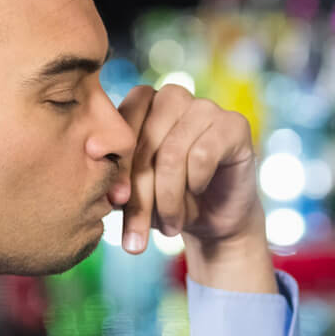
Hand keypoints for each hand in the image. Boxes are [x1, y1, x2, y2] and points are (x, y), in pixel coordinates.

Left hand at [116, 84, 259, 253]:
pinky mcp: (234, 124)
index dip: (116, 169)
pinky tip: (197, 193)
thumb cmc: (167, 201)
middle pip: (144, 145)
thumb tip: (101, 187)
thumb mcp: (133, 194)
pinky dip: (195, 184)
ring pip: (171, 153)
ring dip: (168, 200)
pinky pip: (202, 155)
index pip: (120, 129)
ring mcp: (205, 106)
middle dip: (139, 197)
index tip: (113, 202)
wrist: (213, 220)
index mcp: (141, 103)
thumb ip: (114, 182)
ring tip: (169, 228)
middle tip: (135, 239)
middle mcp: (172, 96)